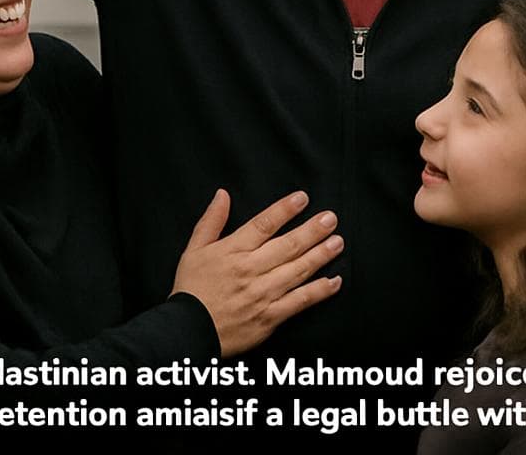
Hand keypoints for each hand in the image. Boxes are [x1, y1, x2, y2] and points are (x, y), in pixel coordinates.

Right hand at [170, 189, 343, 355]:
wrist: (187, 331)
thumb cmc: (191, 290)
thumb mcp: (194, 250)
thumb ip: (211, 221)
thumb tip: (223, 194)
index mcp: (232, 251)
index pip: (263, 224)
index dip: (285, 210)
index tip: (303, 198)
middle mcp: (250, 270)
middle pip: (288, 246)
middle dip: (313, 231)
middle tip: (331, 219)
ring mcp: (262, 294)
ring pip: (298, 271)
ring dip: (321, 255)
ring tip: (338, 242)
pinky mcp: (270, 317)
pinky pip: (300, 301)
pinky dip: (319, 291)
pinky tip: (334, 281)